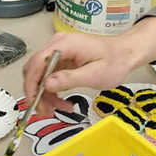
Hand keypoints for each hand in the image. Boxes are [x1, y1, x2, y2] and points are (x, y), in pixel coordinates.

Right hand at [22, 18, 155, 112]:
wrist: (124, 54)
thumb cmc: (114, 61)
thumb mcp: (95, 74)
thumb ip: (70, 79)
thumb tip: (47, 84)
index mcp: (64, 45)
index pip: (37, 62)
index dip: (32, 84)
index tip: (34, 102)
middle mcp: (56, 46)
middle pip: (34, 70)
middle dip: (37, 93)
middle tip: (46, 111)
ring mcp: (57, 53)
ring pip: (40, 76)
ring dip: (45, 96)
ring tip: (60, 109)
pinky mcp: (60, 61)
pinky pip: (48, 78)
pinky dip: (52, 92)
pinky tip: (62, 103)